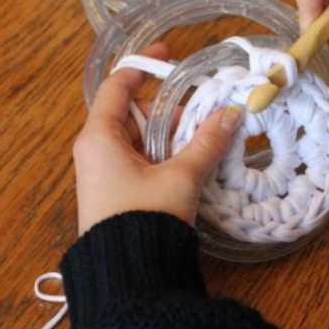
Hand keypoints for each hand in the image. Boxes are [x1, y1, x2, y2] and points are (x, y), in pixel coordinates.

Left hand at [73, 43, 242, 233]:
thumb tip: (231, 113)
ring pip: (143, 138)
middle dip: (172, 113)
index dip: (142, 66)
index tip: (167, 54)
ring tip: (203, 145)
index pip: (118, 86)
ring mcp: (106, 170)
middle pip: (137, 114)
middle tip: (204, 119)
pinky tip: (190, 164)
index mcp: (100, 137)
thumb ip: (207, 142)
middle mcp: (97, 149)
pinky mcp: (117, 189)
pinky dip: (166, 155)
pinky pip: (143, 159)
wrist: (128, 274)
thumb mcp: (181, 176)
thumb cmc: (146, 218)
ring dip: (173, 137)